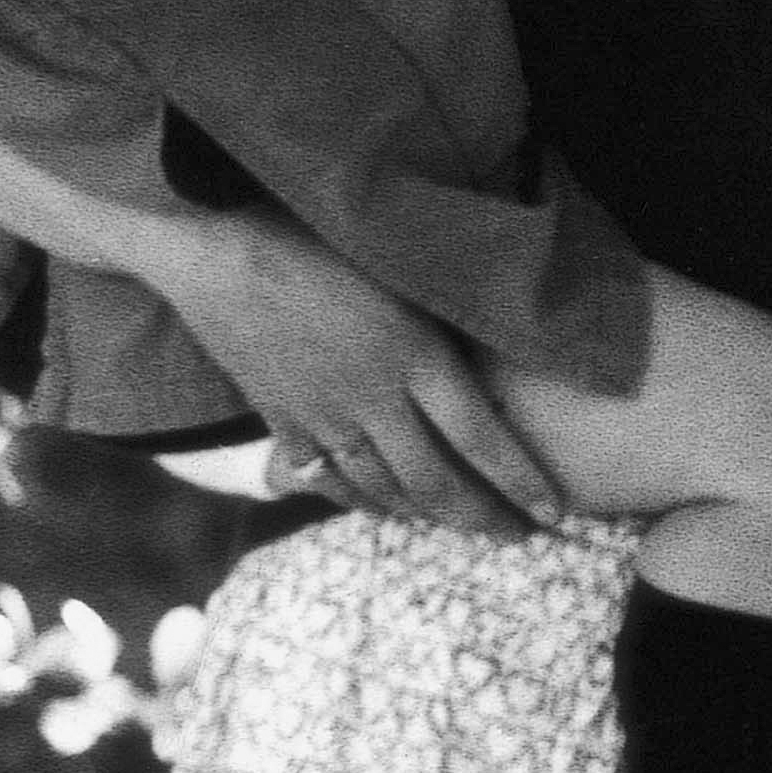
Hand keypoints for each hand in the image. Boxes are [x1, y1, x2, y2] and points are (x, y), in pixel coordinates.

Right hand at [165, 212, 569, 533]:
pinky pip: (330, 480)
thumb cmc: (317, 235)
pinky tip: (382, 509)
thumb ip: (446, 314)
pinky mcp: (284, 421)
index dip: (521, 483)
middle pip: (438, 481)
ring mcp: (325, 417)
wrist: (217, 248)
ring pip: (385, 489)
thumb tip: (508, 329)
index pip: (483, 438)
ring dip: (428, 515)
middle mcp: (374, 399)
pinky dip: (361, 502)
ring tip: (461, 526)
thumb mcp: (400, 268)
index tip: (554, 513)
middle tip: (517, 537)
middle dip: (484, 517)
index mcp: (414, 356)